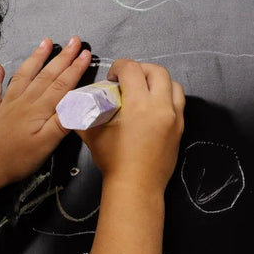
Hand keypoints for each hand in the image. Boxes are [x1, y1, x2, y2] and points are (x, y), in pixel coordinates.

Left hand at [0, 36, 92, 194]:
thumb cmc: (18, 159)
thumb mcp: (46, 144)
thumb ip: (63, 121)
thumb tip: (81, 102)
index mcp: (39, 109)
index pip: (61, 84)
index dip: (75, 68)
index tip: (86, 53)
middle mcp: (23, 101)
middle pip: (45, 75)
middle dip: (62, 57)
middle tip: (74, 41)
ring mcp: (6, 105)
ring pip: (23, 76)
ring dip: (35, 58)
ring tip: (45, 42)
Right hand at [78, 59, 185, 193]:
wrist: (136, 186)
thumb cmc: (113, 161)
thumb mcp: (92, 134)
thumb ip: (83, 115)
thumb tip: (73, 104)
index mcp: (138, 104)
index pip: (132, 69)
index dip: (119, 67)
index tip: (112, 77)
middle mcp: (160, 106)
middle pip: (157, 71)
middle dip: (141, 70)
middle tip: (128, 80)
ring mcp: (174, 117)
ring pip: (174, 85)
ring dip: (158, 82)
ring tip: (145, 91)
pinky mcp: (180, 128)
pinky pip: (179, 103)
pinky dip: (167, 98)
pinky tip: (154, 108)